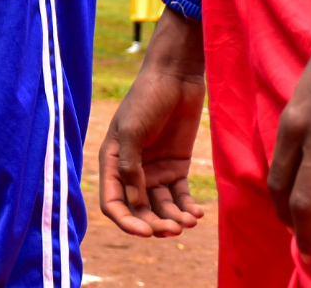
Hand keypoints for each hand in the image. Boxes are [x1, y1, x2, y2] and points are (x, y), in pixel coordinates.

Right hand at [98, 10, 206, 237]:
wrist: (175, 78)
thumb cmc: (146, 99)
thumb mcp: (133, 130)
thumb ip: (131, 165)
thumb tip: (135, 201)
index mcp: (113, 161)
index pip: (113, 201)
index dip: (126, 220)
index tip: (145, 232)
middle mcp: (132, 170)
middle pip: (139, 209)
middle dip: (154, 223)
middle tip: (173, 229)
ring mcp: (155, 170)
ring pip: (162, 206)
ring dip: (173, 218)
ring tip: (189, 222)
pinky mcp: (177, 166)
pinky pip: (181, 196)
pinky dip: (188, 207)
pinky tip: (197, 214)